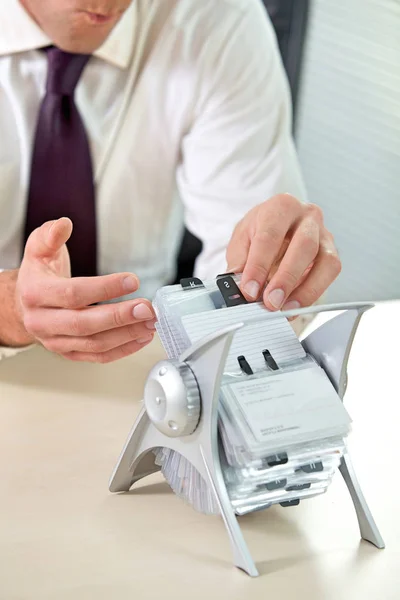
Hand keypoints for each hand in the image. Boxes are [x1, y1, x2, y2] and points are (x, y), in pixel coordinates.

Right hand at [14, 218, 156, 362]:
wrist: (23, 303)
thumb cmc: (38, 275)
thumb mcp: (39, 248)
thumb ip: (51, 235)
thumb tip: (64, 225)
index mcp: (35, 293)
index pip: (73, 293)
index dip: (104, 288)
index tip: (132, 280)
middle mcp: (42, 322)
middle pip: (84, 324)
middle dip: (119, 317)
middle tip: (146, 308)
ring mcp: (55, 341)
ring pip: (94, 344)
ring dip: (126, 335)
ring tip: (150, 323)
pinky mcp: (69, 353)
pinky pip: (98, 357)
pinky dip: (123, 350)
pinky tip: (141, 338)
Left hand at [226, 194, 340, 312]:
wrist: (275, 225)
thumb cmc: (259, 230)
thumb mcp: (241, 241)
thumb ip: (239, 264)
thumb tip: (236, 290)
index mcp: (280, 207)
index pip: (270, 236)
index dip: (259, 266)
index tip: (250, 290)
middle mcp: (307, 216)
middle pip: (304, 245)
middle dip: (286, 278)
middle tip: (271, 301)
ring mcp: (324, 234)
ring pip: (326, 261)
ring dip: (306, 289)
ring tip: (286, 308)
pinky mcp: (332, 253)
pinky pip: (330, 274)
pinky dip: (313, 293)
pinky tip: (295, 306)